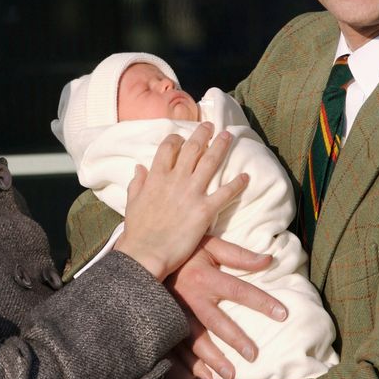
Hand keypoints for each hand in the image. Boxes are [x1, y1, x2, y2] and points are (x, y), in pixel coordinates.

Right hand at [114, 122, 248, 280]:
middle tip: (211, 126)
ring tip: (228, 136)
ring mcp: (191, 193)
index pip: (168, 148)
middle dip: (202, 134)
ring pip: (210, 162)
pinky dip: (237, 184)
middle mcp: (175, 179)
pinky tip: (246, 177)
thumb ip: (137, 183)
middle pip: (192, 148)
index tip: (182, 137)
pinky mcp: (204, 210)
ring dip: (221, 147)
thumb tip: (139, 167)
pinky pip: (225, 193)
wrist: (145, 253)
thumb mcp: (132, 202)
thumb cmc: (137, 230)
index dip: (177, 139)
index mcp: (156, 177)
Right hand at [166, 236, 287, 378]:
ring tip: (231, 376)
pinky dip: (189, 366)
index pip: (239, 290)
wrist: (146, 257)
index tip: (283, 314)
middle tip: (254, 355)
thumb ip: (238, 255)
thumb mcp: (210, 245)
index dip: (262, 302)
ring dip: (211, 359)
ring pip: (194, 340)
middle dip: (235, 339)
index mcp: (204, 276)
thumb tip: (269, 260)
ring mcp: (175, 312)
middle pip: (216, 321)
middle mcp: (190, 297)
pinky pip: (176, 348)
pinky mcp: (164, 323)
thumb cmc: (185, 252)